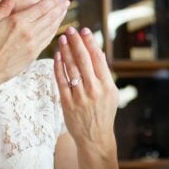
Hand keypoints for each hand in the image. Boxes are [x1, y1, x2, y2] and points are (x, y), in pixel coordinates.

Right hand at [0, 0, 68, 89]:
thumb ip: (4, 5)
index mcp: (18, 22)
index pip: (41, 8)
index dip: (52, 1)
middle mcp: (29, 32)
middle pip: (50, 17)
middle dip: (60, 8)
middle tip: (66, 1)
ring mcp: (33, 44)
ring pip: (51, 28)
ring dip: (60, 18)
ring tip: (64, 11)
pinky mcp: (35, 54)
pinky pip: (48, 40)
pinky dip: (54, 31)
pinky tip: (57, 27)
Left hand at [54, 27, 118, 156]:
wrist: (95, 138)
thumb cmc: (103, 113)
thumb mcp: (111, 93)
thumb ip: (104, 73)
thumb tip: (98, 52)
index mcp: (107, 85)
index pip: (98, 58)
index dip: (90, 42)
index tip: (84, 30)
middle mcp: (94, 89)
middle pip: (83, 60)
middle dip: (76, 42)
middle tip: (71, 29)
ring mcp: (80, 97)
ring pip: (71, 68)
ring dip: (66, 51)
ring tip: (62, 39)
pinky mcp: (67, 103)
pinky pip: (61, 81)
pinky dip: (58, 67)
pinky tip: (56, 56)